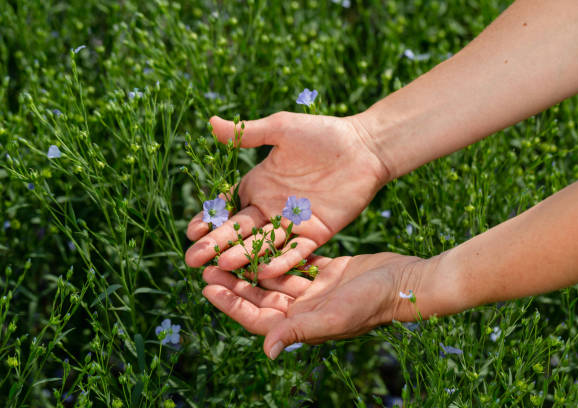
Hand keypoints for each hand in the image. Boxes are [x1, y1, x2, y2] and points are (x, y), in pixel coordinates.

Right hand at [185, 112, 388, 277]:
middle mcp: (271, 208)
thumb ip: (249, 133)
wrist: (364, 147)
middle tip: (192, 260)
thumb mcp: (282, 129)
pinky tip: (263, 272)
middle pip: (239, 230)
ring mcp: (292, 223)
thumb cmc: (322, 134)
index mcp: (259, 185)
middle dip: (216, 244)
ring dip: (242, 256)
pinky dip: (281, 261)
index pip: (228, 207)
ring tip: (221, 267)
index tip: (192, 232)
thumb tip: (211, 123)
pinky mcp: (316, 233)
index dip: (210, 220)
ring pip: (263, 244)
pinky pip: (295, 251)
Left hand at [201, 252, 444, 359]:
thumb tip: (267, 350)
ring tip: (228, 251)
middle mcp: (305, 310)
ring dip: (251, 267)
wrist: (404, 281)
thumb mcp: (335, 316)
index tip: (207, 288)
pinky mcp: (326, 273)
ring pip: (274, 280)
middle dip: (235, 283)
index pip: (258, 319)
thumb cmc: (372, 302)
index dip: (231, 305)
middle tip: (208, 266)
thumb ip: (300, 330)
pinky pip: (294, 264)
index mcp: (303, 326)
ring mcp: (315, 292)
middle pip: (261, 298)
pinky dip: (277, 255)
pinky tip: (260, 241)